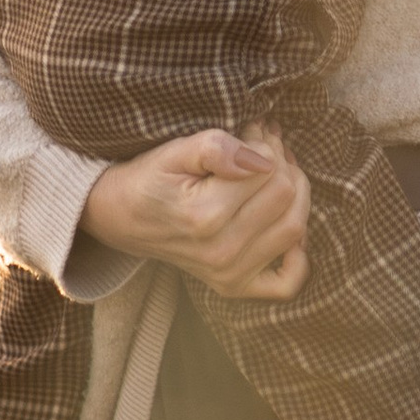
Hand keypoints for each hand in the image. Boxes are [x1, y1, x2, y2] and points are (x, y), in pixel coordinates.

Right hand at [79, 126, 311, 300]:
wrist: (122, 216)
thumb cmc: (152, 178)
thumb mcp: (176, 150)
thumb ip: (217, 147)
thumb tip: (262, 160)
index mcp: (205, 215)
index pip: (271, 170)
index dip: (265, 144)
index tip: (248, 134)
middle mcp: (220, 252)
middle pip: (287, 196)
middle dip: (281, 163)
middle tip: (262, 149)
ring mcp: (229, 274)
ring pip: (295, 228)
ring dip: (295, 194)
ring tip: (272, 174)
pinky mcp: (234, 286)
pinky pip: (286, 283)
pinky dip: (298, 257)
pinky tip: (283, 224)